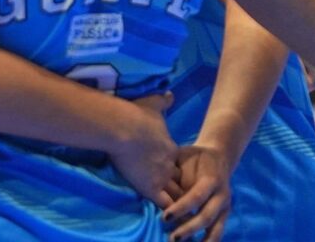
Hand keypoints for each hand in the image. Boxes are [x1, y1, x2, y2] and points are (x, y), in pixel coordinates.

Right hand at [108, 92, 180, 208]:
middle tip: (191, 201)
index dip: (180, 172)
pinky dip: (170, 213)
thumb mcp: (153, 105)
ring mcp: (161, 177)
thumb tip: (170, 93)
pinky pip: (166, 205)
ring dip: (182, 206)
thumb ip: (163, 101)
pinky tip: (171, 221)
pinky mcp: (150, 187)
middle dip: (187, 192)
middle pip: (183, 183)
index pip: (179, 165)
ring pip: (178, 197)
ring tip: (185, 216)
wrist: (122, 126)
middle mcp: (169, 165)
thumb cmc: (135, 115)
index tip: (180, 178)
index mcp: (170, 148)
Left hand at [163, 145, 230, 241]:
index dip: (181, 208)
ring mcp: (226, 206)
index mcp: (212, 179)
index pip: (196, 197)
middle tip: (173, 238)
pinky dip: (210, 241)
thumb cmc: (194, 157)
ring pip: (216, 228)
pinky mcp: (225, 214)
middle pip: (206, 216)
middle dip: (189, 228)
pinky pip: (219, 231)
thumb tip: (157, 182)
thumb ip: (176, 172)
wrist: (219, 156)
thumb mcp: (184, 159)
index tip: (165, 217)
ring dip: (202, 240)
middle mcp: (222, 195)